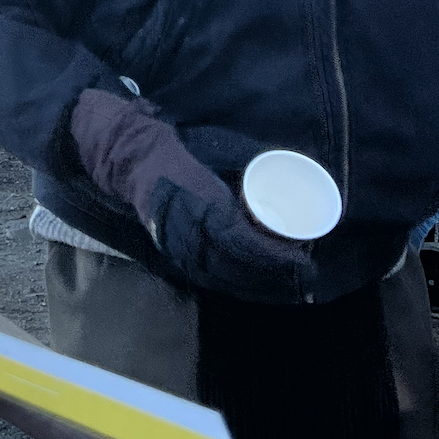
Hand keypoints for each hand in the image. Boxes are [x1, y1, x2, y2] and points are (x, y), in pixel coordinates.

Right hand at [71, 89, 310, 299]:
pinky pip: (207, 276)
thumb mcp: (217, 151)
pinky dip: (234, 285)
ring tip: (288, 284)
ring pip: (222, 276)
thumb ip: (249, 166)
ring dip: (257, 284)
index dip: (272, 253)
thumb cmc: (179, 151)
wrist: (132, 159)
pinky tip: (255, 286)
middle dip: (273, 274)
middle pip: (235, 265)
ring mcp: (177, 243)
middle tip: (306, 272)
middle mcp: (188, 227)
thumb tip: (292, 170)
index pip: (240, 239)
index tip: (302, 257)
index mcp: (200, 200)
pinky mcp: (173, 252)